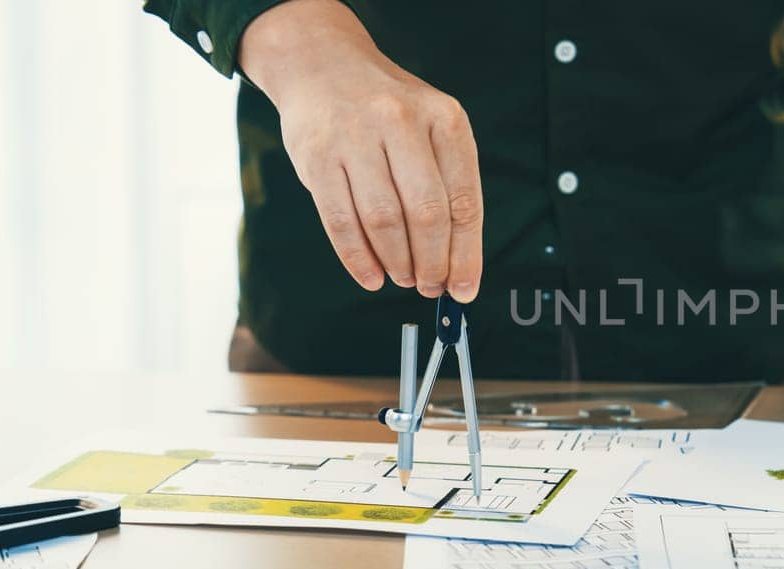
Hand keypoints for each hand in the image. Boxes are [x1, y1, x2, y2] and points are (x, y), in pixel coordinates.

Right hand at [240, 0, 482, 301]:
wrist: (322, 64)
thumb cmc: (389, 111)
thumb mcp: (432, 128)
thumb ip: (448, 186)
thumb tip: (459, 265)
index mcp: (445, 119)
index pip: (464, 200)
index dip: (466, 254)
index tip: (464, 289)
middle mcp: (402, 123)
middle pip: (426, 214)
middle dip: (432, 263)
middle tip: (430, 286)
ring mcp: (355, 137)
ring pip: (384, 220)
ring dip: (397, 262)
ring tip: (403, 278)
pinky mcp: (317, 156)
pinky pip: (340, 221)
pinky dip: (358, 258)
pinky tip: (371, 276)